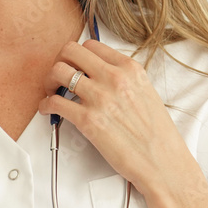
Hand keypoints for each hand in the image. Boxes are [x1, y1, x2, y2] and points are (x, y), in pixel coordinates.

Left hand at [37, 39, 197, 199]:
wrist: (162, 162)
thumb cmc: (157, 133)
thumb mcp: (146, 92)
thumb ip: (124, 78)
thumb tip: (100, 74)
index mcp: (130, 69)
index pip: (92, 45)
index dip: (78, 55)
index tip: (74, 65)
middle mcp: (114, 78)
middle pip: (71, 51)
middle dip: (60, 61)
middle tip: (59, 75)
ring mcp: (100, 98)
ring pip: (59, 72)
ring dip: (49, 81)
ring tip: (52, 92)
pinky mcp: (88, 121)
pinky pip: (55, 102)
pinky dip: (46, 105)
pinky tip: (49, 110)